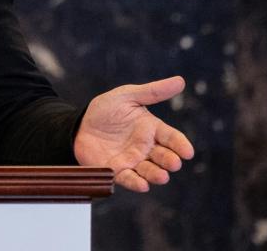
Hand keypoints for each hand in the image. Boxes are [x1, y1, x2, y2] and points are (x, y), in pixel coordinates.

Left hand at [73, 76, 194, 192]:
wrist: (79, 125)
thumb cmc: (105, 110)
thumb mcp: (127, 96)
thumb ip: (153, 91)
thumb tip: (180, 80)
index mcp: (152, 129)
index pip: (172, 138)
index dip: (181, 145)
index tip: (187, 152)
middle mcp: (146, 147)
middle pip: (164, 157)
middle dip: (170, 161)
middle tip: (173, 163)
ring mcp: (132, 160)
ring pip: (149, 171)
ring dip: (157, 174)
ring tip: (162, 176)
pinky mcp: (117, 170)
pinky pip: (129, 179)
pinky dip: (136, 183)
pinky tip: (143, 185)